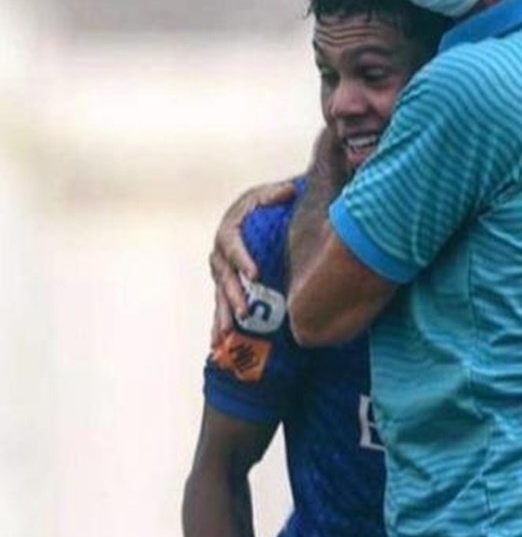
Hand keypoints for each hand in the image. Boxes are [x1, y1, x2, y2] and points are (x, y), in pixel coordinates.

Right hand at [209, 179, 296, 343]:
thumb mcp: (270, 194)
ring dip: (223, 316)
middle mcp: (221, 254)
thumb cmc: (264, 204)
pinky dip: (219, 324)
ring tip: (226, 335)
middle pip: (225, 278)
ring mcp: (222, 272)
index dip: (243, 260)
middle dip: (233, 296)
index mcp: (229, 232)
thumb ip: (277, 194)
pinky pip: (221, 306)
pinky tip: (217, 345)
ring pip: (220, 296)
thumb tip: (290, 191)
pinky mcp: (226, 286)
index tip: (255, 274)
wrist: (255, 212)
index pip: (234, 246)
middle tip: (244, 313)